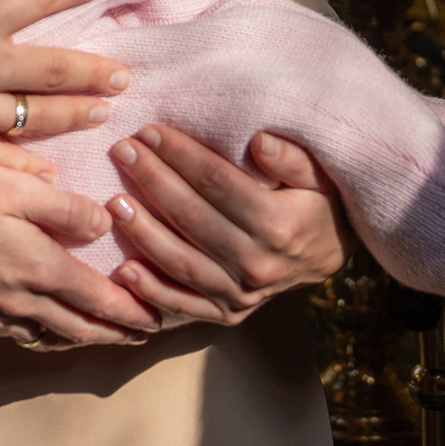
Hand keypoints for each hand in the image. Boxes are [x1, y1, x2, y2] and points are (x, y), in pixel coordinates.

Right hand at [0, 163, 160, 348]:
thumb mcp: (11, 186)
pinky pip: (19, 336)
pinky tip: (47, 331)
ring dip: (84, 339)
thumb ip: (63, 207)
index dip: (132, 311)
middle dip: (117, 334)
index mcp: (38, 267)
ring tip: (106, 337)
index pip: (99, 299)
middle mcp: (22, 300)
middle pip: (81, 328)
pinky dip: (45, 338)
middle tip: (145, 335)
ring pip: (52, 337)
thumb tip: (106, 224)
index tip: (158, 318)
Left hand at [103, 126, 348, 326]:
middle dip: (152, 180)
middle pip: (191, 216)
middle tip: (122, 150)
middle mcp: (256, 263)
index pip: (216, 182)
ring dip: (143, 231)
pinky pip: (183, 305)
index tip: (149, 130)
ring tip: (114, 201)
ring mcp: (241, 295)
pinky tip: (123, 269)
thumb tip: (259, 142)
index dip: (180, 154)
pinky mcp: (228, 314)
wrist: (329, 253)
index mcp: (277, 224)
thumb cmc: (319, 201)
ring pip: (180, 262)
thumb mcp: (319, 173)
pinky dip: (151, 290)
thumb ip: (292, 158)